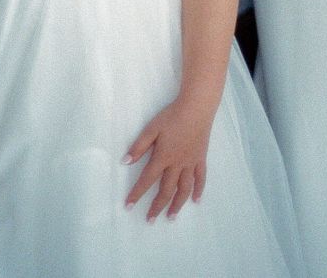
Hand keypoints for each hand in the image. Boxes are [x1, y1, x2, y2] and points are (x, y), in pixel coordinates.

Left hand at [124, 98, 212, 220]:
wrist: (197, 108)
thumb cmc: (172, 116)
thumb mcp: (152, 128)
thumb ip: (139, 146)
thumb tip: (125, 162)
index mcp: (163, 157)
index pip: (147, 180)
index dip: (137, 194)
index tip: (128, 206)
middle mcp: (177, 164)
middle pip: (166, 190)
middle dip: (157, 206)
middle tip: (150, 220)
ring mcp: (191, 163)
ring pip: (184, 189)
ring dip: (177, 205)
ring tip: (171, 217)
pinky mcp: (201, 159)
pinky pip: (200, 178)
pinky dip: (198, 190)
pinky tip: (196, 200)